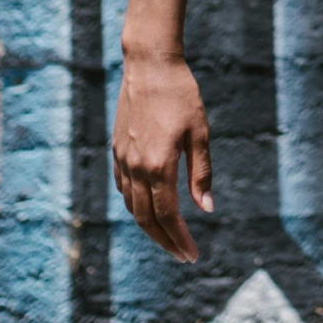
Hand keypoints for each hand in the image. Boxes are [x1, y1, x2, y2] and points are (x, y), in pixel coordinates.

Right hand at [112, 49, 214, 260]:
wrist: (149, 66)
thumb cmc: (182, 96)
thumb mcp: (200, 133)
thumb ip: (201, 174)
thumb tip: (206, 210)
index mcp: (158, 166)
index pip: (167, 215)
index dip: (180, 239)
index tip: (192, 255)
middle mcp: (135, 167)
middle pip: (145, 218)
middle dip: (164, 241)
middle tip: (182, 255)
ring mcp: (122, 159)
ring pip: (131, 206)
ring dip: (149, 226)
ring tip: (168, 237)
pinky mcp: (116, 150)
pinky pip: (123, 188)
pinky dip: (135, 204)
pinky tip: (148, 207)